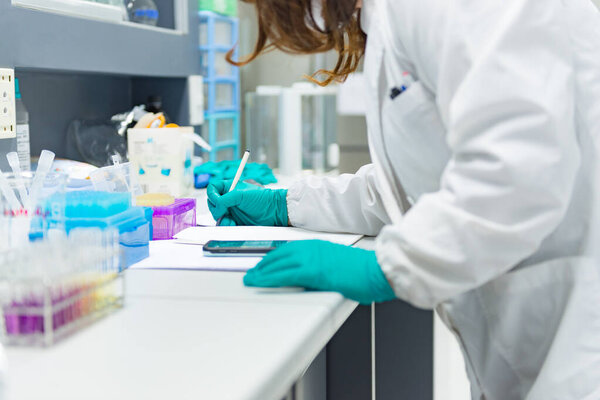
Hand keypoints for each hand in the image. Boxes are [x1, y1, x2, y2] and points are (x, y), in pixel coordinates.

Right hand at [207, 180, 287, 225]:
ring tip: (230, 221)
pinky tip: (233, 224)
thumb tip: (217, 206)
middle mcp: (228, 199)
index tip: (218, 202)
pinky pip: (224, 224)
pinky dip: (226, 225)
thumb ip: (225, 199)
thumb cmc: (261, 198)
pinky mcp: (235, 221)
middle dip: (216, 209)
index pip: (212, 189)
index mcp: (229, 188)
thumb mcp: (240, 194)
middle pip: (212, 204)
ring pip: (217, 216)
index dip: (212, 195)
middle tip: (224, 212)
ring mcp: (231, 210)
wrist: (273, 211)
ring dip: (221, 219)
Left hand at [244, 240, 396, 304]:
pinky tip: (258, 282)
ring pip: (277, 263)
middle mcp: (311, 248)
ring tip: (250, 279)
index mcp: (317, 245)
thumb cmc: (363, 270)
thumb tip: (312, 277)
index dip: (272, 258)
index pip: (288, 250)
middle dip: (263, 265)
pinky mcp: (313, 271)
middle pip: (279, 255)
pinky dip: (267, 278)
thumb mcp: (337, 263)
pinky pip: (283, 274)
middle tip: (252, 273)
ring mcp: (311, 258)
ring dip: (261, 271)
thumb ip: (321, 266)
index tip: (263, 265)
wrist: (377, 269)